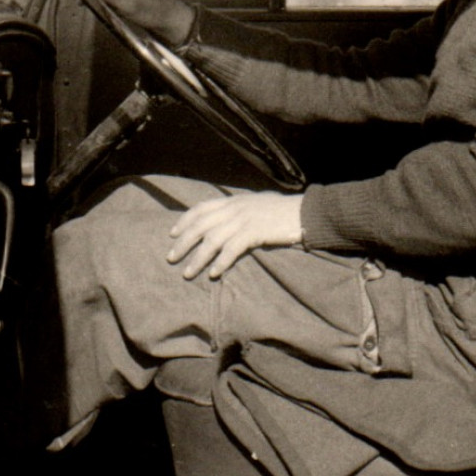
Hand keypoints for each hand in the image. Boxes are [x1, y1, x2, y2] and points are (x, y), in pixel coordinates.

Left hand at [168, 191, 303, 279]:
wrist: (304, 212)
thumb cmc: (281, 211)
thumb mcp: (254, 205)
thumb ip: (237, 211)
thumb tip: (222, 222)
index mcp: (232, 201)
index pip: (200, 208)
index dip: (184, 221)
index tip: (172, 234)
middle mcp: (234, 208)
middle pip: (200, 226)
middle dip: (183, 243)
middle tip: (171, 258)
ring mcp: (244, 220)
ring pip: (212, 240)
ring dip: (197, 258)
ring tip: (187, 273)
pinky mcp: (254, 232)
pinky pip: (231, 249)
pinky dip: (221, 262)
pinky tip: (214, 274)